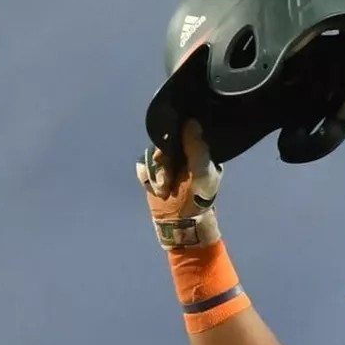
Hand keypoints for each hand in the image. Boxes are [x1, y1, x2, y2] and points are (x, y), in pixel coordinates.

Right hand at [136, 119, 223, 248]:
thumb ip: (197, 149)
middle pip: (162, 145)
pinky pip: (142, 167)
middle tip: (168, 183)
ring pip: (150, 157)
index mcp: (198, 148)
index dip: (173, 142)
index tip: (170, 156)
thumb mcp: (203, 174)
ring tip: (164, 192)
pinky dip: (147, 180)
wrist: (182, 222)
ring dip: (156, 176)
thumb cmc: (199, 198)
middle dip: (163, 166)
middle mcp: (182, 152)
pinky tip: (157, 191)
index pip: (182, 132)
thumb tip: (191, 122)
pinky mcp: (153, 172)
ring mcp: (167, 162)